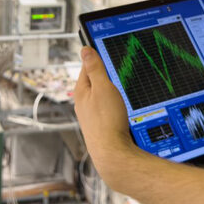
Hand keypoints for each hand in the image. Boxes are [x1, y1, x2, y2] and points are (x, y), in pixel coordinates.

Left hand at [74, 47, 142, 187]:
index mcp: (81, 91)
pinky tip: (122, 107)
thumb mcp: (102, 87)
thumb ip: (94, 68)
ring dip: (111, 91)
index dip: (97, 58)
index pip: (87, 67)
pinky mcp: (101, 126)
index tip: (106, 51)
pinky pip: (107, 109)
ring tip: (121, 88)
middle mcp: (83, 104)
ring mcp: (92, 116)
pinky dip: (115, 104)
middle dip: (105, 75)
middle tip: (117, 69)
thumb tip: (85, 50)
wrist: (113, 153)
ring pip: (102, 96)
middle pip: (94, 82)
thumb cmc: (107, 121)